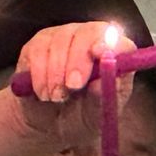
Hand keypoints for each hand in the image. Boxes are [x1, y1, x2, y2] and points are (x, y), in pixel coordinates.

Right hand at [5, 22, 137, 153]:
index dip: (109, 42)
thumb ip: (104, 98)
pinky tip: (43, 92)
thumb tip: (101, 84)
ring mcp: (63, 37)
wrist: (50, 122)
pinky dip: (39, 74)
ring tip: (56, 98)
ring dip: (56, 74)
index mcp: (115, 53)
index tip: (99, 54)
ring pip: (59, 42)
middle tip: (73, 86)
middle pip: (86, 33)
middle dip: (78, 59)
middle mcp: (90, 38)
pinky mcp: (38, 44)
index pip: (117, 38)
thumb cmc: (82, 114)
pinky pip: (37, 51)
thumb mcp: (98, 114)